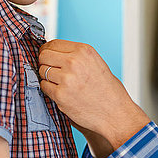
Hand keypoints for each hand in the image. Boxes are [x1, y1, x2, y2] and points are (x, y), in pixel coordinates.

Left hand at [39, 39, 149, 154]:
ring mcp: (66, 79)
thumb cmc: (108, 90)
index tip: (49, 57)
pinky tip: (61, 92)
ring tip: (61, 83)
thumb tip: (53, 52)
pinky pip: (44, 86)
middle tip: (52, 71)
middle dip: (45, 62)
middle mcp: (74, 62)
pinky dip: (49, 89)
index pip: (53, 43)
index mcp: (84, 51)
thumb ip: (75, 55)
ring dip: (47, 77)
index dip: (48, 51)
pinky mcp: (61, 95)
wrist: (115, 113)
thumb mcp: (95, 63)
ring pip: (42, 71)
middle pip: (44, 55)